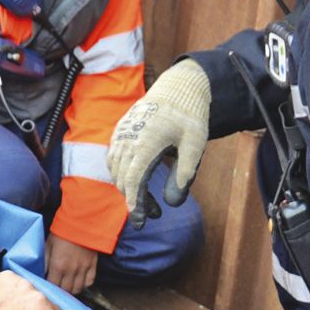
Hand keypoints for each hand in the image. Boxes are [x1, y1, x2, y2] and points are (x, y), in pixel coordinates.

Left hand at [44, 236, 100, 293]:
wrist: (81, 222)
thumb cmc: (62, 232)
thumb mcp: (48, 245)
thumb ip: (44, 261)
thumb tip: (41, 273)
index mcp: (58, 265)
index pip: (53, 285)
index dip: (49, 287)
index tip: (47, 285)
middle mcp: (71, 270)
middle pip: (65, 290)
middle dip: (60, 290)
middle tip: (57, 287)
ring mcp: (83, 269)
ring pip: (78, 289)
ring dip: (72, 290)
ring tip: (67, 286)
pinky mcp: (92, 265)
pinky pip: (89, 282)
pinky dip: (84, 284)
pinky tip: (79, 281)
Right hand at [108, 58, 209, 215]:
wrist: (177, 88)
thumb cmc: (189, 116)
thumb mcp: (196, 144)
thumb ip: (185, 173)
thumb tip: (174, 203)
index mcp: (147, 141)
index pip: (134, 179)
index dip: (135, 202)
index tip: (140, 221)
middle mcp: (129, 138)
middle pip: (124, 179)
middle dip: (137, 201)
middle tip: (155, 215)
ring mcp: (122, 133)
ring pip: (116, 171)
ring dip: (129, 189)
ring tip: (150, 203)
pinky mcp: (120, 131)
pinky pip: (114, 159)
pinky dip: (122, 175)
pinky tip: (138, 182)